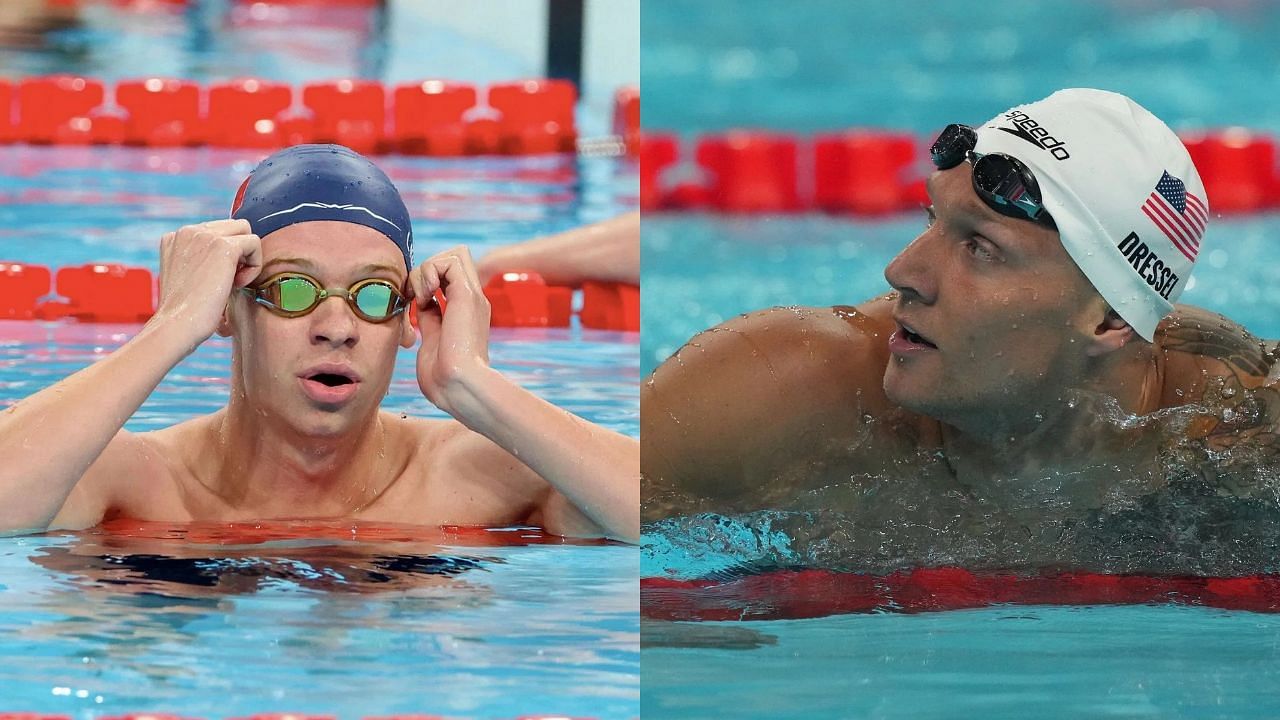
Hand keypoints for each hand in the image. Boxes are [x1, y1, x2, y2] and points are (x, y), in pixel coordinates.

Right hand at [154, 219, 261, 346]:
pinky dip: (255, 265)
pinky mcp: (223, 246)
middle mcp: (187, 231)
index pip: (216, 231)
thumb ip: (203, 259)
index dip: (225, 256)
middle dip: (238, 252)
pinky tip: (238, 284)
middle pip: (232, 227)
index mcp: (176, 237)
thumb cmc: (186, 312)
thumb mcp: (189, 277)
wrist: (178, 325)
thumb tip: (233, 258)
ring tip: (233, 283)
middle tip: (228, 281)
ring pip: (245, 231)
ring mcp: (203, 235)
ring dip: (247, 257)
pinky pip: (254, 243)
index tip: (216, 280)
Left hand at [407, 245, 491, 415]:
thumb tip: (422, 306)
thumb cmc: (445, 380)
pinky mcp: (467, 295)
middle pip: (454, 258)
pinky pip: (448, 261)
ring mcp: (473, 296)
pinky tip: (424, 297)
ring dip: (427, 270)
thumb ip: (430, 321)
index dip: (428, 280)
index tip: (415, 303)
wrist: (460, 388)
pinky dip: (429, 272)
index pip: (450, 276)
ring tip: (420, 298)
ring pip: (453, 254)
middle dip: (427, 270)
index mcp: (466, 311)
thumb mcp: (432, 342)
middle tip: (415, 297)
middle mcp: (473, 300)